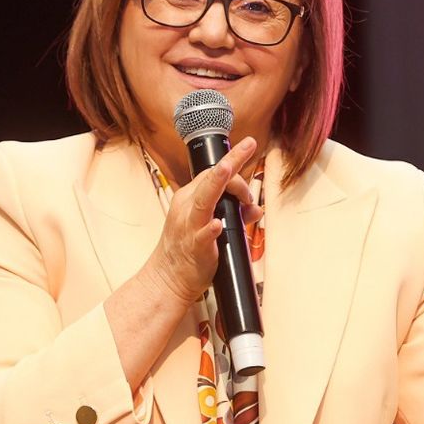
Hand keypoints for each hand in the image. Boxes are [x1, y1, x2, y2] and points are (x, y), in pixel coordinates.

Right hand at [144, 136, 263, 306]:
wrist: (166, 279)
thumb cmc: (188, 251)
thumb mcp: (210, 226)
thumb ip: (235, 215)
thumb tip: (256, 209)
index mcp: (190, 198)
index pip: (213, 171)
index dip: (233, 159)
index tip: (250, 144)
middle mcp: (187, 207)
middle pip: (211, 179)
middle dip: (235, 173)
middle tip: (249, 195)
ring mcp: (189, 225)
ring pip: (204, 200)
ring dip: (217, 183)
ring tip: (228, 169)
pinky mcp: (194, 246)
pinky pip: (202, 234)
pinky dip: (210, 228)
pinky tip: (217, 225)